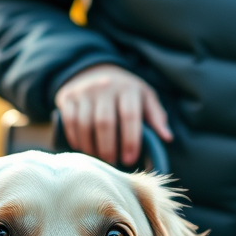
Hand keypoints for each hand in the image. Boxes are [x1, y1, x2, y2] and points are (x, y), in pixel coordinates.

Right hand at [55, 64, 172, 165]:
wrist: (94, 71)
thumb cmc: (125, 92)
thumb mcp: (144, 97)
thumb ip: (156, 116)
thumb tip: (167, 138)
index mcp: (127, 88)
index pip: (129, 116)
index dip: (130, 140)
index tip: (130, 160)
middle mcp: (105, 86)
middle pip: (104, 122)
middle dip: (108, 148)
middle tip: (113, 164)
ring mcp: (84, 91)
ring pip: (85, 125)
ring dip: (91, 148)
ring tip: (98, 160)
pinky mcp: (68, 97)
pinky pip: (70, 123)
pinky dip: (76, 140)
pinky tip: (84, 150)